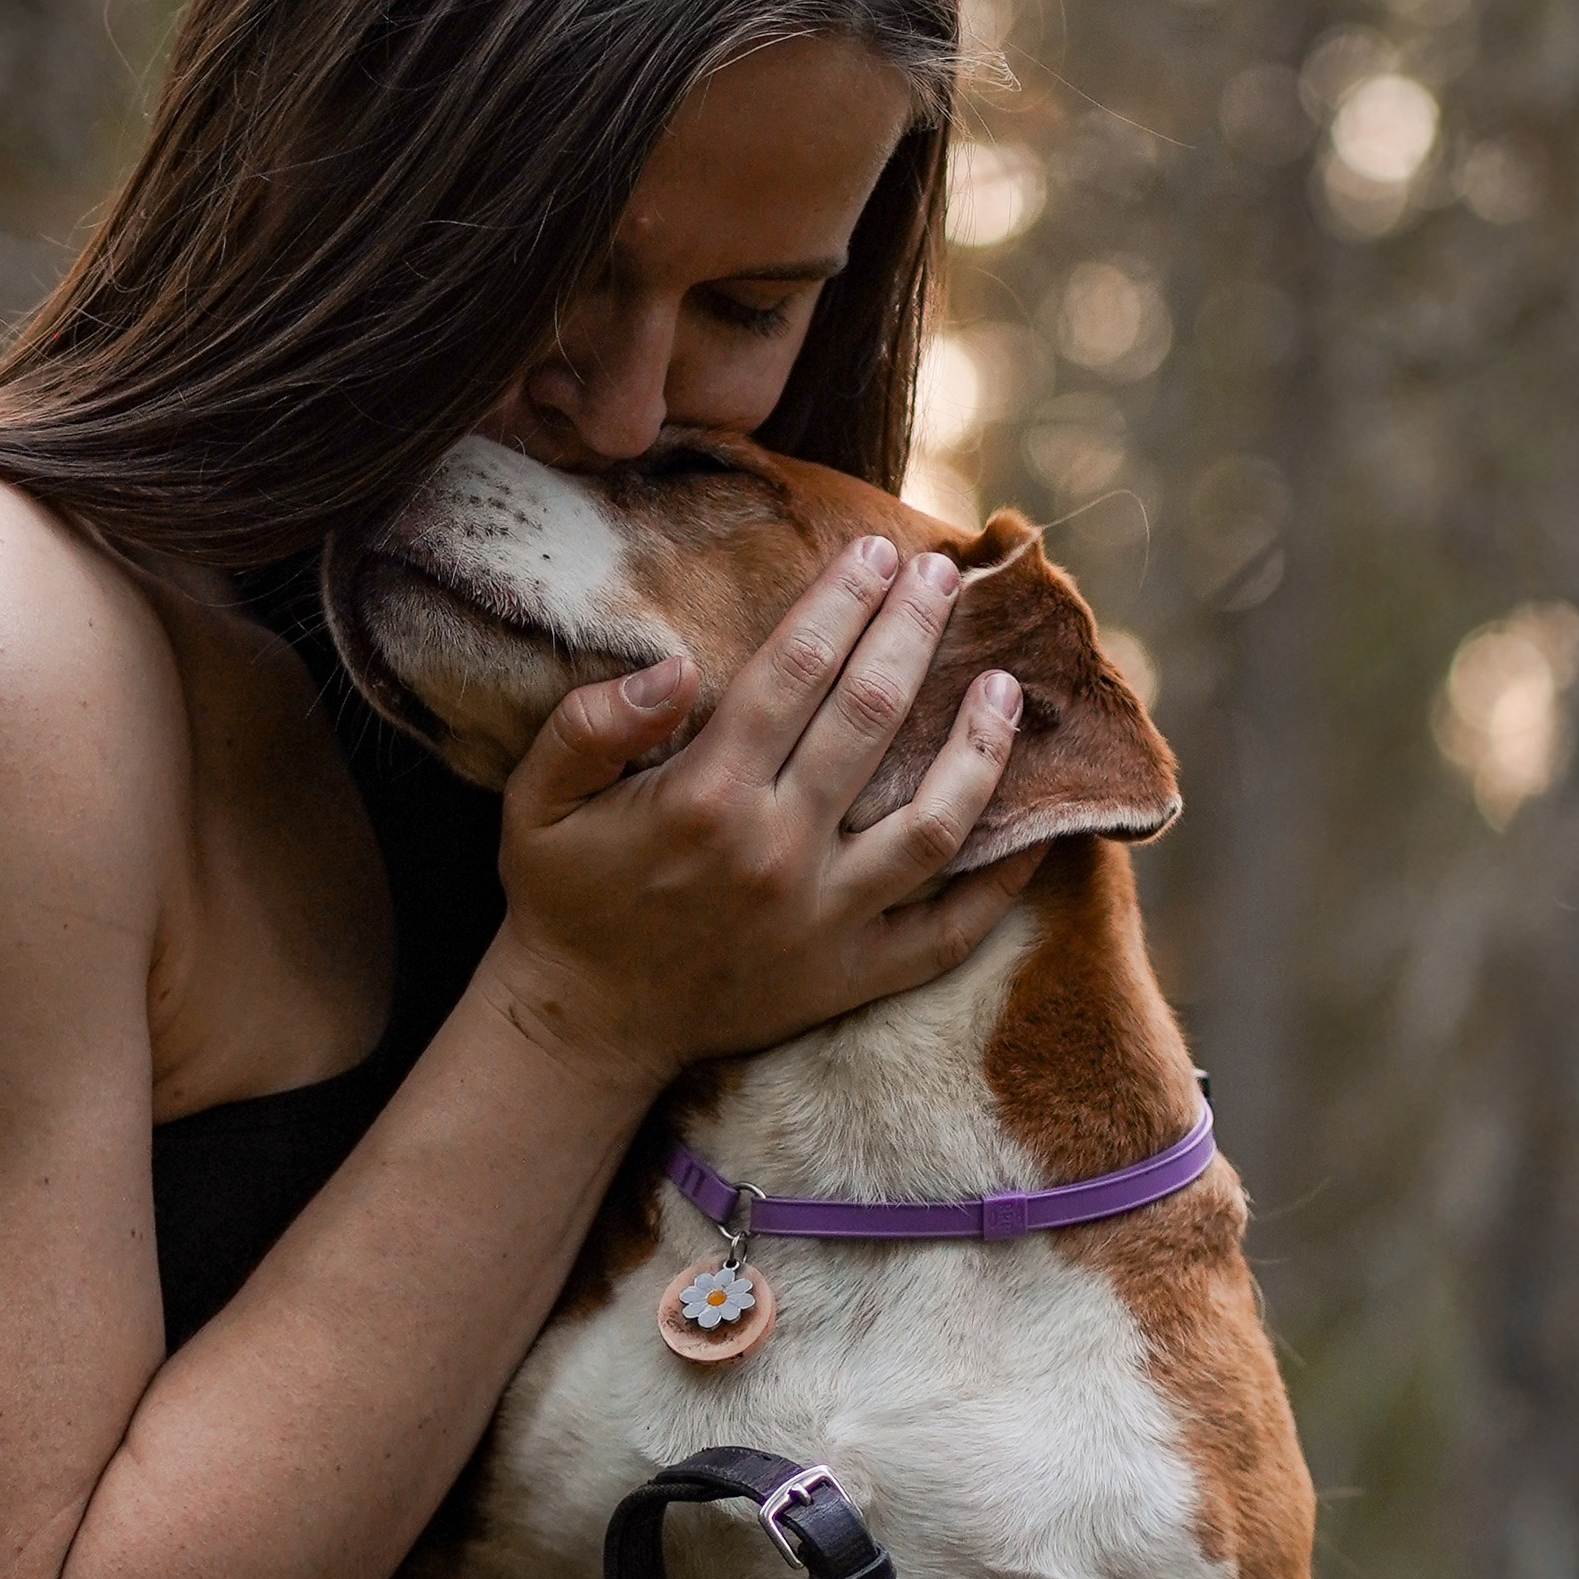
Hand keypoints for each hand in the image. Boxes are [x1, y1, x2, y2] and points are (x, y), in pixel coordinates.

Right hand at [487, 537, 1042, 1088]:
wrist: (586, 1027)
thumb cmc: (564, 899)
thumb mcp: (538, 802)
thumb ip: (589, 725)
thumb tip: (676, 664)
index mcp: (703, 798)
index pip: (795, 673)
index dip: (841, 601)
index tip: (874, 551)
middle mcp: (776, 853)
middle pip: (869, 719)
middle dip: (913, 634)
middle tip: (944, 579)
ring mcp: (826, 920)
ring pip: (934, 822)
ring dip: (979, 746)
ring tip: (1003, 685)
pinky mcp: (854, 975)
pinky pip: (951, 929)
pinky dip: (1003, 881)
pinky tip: (1040, 828)